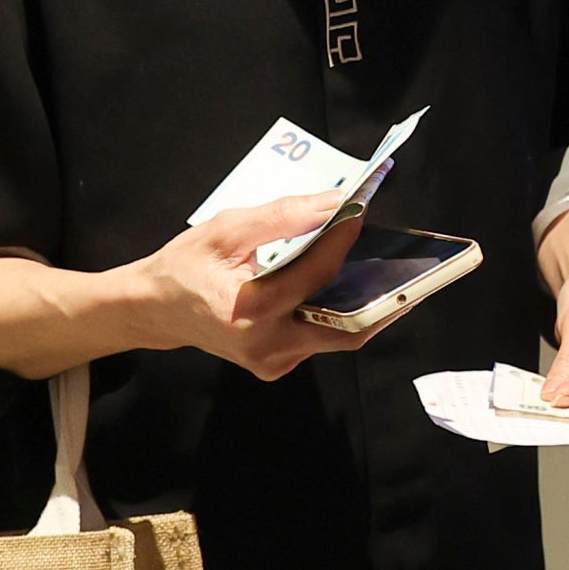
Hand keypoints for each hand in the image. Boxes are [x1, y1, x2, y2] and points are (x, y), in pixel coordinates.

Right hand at [114, 193, 374, 381]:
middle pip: (346, 326)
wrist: (156, 309)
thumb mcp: (227, 229)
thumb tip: (334, 203)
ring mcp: (273, 363)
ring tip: (384, 269)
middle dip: (384, 297)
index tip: (361, 211)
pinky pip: (319, 338)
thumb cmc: (187, 265)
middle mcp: (267, 346)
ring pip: (337, 335)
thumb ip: (283, 216)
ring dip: (363, 303)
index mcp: (250, 312)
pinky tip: (348, 285)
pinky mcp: (276, 366)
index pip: (315, 275)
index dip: (344, 240)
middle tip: (412, 267)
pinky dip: (338, 311)